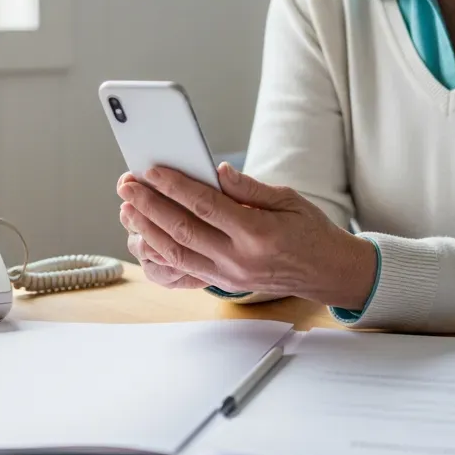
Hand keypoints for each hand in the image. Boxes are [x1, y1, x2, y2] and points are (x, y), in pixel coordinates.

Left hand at [116, 163, 376, 307]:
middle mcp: (239, 259)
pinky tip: (145, 236)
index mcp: (257, 233)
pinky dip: (160, 253)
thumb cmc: (309, 231)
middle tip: (127, 186)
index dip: (175, 186)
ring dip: (148, 229)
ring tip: (129, 209)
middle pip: (182, 230)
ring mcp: (229, 276)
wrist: (326, 272)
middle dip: (150, 206)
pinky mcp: (225, 284)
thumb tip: (217, 171)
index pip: (205, 206)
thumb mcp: (287, 199)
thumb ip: (249, 188)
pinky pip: (184, 269)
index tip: (152, 170)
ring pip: (177, 253)